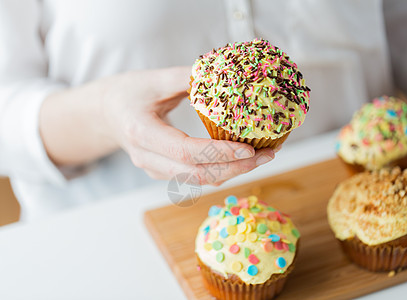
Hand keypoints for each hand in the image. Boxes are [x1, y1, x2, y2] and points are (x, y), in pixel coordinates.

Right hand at [100, 66, 274, 184]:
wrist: (105, 113)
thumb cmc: (127, 93)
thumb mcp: (154, 79)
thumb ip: (188, 77)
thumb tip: (225, 73)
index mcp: (142, 134)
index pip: (186, 152)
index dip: (219, 153)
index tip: (249, 149)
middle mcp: (147, 158)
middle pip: (197, 174)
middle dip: (236, 168)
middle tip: (267, 155)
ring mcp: (154, 170)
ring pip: (199, 181)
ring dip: (232, 172)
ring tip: (261, 157)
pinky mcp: (162, 172)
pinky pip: (195, 178)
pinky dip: (220, 171)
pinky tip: (240, 158)